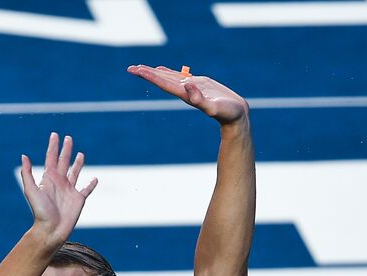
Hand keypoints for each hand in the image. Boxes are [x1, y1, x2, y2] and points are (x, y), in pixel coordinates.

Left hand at [19, 133, 97, 242]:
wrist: (51, 229)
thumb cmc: (40, 212)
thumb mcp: (31, 190)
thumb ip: (28, 174)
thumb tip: (23, 155)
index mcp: (49, 178)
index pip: (51, 158)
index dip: (53, 146)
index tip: (55, 134)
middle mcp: (59, 182)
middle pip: (64, 161)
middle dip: (66, 150)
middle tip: (68, 138)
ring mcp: (70, 190)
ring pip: (75, 172)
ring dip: (78, 163)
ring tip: (80, 154)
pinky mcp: (79, 199)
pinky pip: (86, 189)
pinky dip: (91, 184)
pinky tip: (94, 179)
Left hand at [127, 65, 248, 123]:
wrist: (236, 116)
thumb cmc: (227, 114)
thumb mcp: (214, 107)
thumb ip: (200, 99)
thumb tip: (187, 86)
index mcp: (186, 94)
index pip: (164, 83)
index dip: (150, 76)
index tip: (136, 70)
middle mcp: (185, 91)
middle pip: (161, 80)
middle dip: (146, 74)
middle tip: (130, 68)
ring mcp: (191, 87)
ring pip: (168, 77)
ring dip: (155, 73)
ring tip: (140, 68)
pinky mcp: (199, 84)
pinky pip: (179, 77)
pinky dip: (168, 72)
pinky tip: (161, 70)